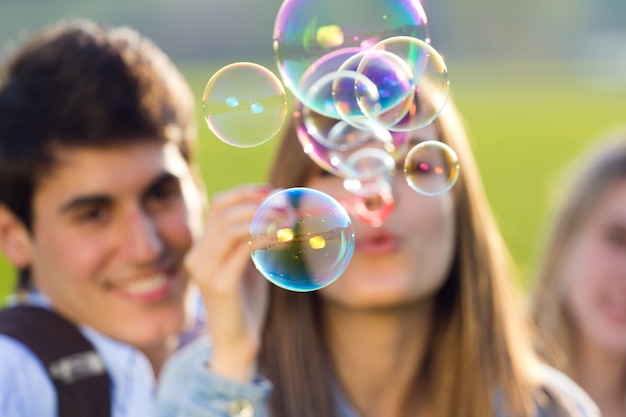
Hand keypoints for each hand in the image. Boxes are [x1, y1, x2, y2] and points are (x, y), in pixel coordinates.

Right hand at [185, 184, 272, 380]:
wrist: (239, 343)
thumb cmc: (247, 303)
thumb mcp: (250, 263)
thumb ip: (255, 239)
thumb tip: (277, 209)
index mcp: (202, 248)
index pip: (218, 205)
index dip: (244, 192)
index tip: (272, 191)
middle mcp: (197, 256)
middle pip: (225, 212)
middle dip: (258, 204)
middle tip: (287, 207)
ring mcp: (204, 270)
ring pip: (232, 228)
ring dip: (264, 220)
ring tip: (289, 222)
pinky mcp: (218, 284)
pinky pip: (244, 250)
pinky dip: (266, 239)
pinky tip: (284, 240)